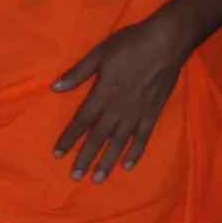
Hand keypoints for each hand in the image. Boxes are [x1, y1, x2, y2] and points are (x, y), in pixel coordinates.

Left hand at [51, 13, 196, 180]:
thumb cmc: (130, 44)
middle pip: (98, 138)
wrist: (166, 43)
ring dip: (107, 162)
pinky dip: (134, 153)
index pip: (82, 121)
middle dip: (85, 157)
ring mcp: (136, 113)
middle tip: (75, 176)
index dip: (69, 138)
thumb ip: (78, 73)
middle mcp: (118, 109)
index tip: (58, 154)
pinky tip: (127, 166)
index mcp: (103, 93)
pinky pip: (142, 138)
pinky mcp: (153, 114)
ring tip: (97, 179)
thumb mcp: (99, 53)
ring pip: (119, 143)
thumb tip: (54, 87)